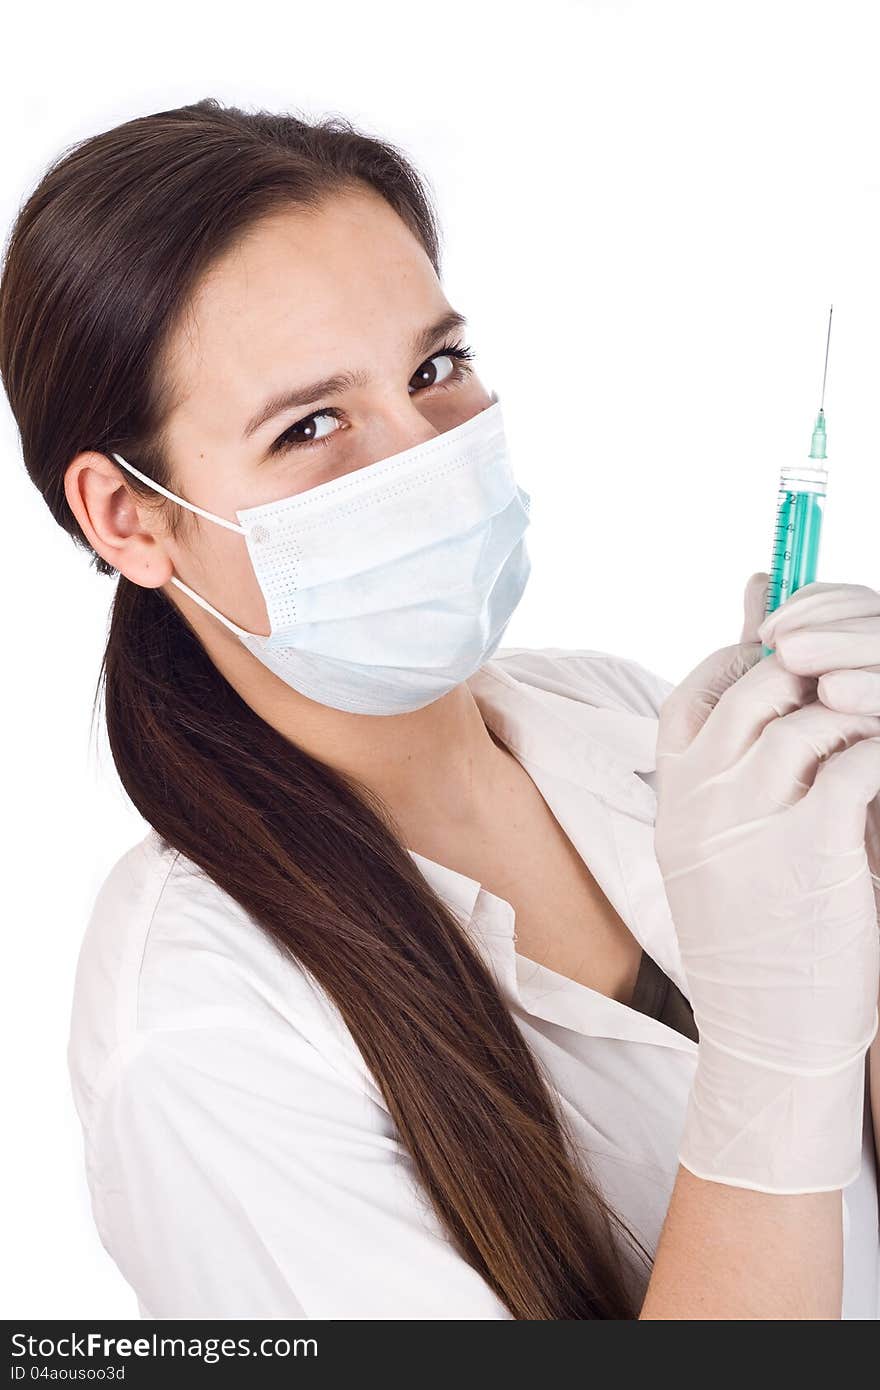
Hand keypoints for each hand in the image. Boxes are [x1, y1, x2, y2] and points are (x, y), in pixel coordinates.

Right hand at [654, 572, 879, 1193]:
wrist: (766, 1035)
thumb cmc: (750, 943)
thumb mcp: (711, 855)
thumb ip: (727, 778)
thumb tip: (744, 716)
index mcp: (673, 798)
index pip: (694, 693)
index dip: (741, 663)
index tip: (784, 666)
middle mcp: (702, 796)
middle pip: (756, 684)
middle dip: (810, 672)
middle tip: (850, 690)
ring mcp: (750, 816)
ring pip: (810, 711)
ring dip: (856, 709)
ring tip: (878, 733)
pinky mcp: (811, 843)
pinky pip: (857, 760)